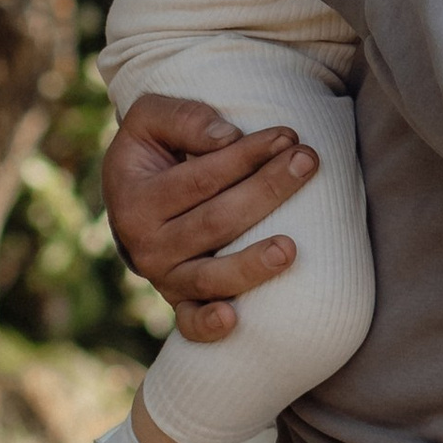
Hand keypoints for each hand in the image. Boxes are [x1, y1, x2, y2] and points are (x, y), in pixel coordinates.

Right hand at [103, 94, 318, 343]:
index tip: (286, 136)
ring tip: (290, 248)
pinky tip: (234, 319)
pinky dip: (208, 325)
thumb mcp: (149, 120)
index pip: (201, 178)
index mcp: (136, 200)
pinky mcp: (180, 304)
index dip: (246, 156)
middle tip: (307, 163)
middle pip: (215, 222)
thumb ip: (182, 117)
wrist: (135, 199)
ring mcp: (164, 279)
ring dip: (251, 264)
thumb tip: (227, 137)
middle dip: (266, 191)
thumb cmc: (154, 153)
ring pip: (210, 276)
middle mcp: (146, 246)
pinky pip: (190, 324)